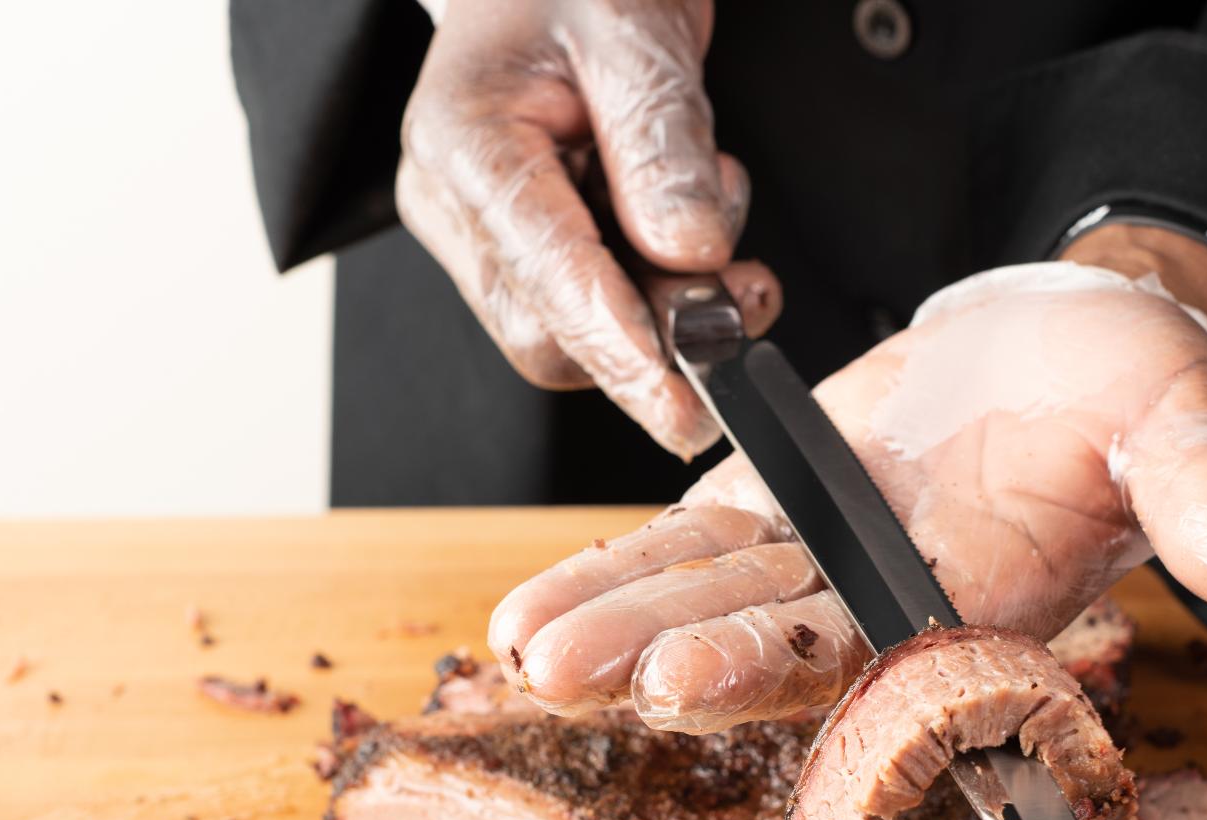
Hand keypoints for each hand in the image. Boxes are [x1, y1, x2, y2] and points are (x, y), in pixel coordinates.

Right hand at [397, 0, 778, 456]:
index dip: (617, 344)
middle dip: (658, 336)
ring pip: (581, 333)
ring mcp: (493, 231)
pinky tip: (699, 241)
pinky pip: (604, 306)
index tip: (678, 397)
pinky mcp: (537, 247)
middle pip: (552, 332)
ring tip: (728, 239)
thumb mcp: (634, 33)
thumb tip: (688, 252)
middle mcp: (460, 202)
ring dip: (672, 314)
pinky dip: (668, 293)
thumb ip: (661, 147)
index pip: (542, 275)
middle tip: (745, 296)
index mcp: (464, 142)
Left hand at [490, 233, 1206, 730]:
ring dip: (622, 622)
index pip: (890, 658)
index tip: (703, 679)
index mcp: (995, 609)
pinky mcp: (778, 512)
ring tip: (528, 650)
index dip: (799, 672)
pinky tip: (528, 608)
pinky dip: (617, 571)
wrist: (1068, 350)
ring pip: (717, 600)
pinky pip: (689, 547)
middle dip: (679, 656)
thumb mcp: (1190, 422)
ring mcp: (828, 563)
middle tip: (580, 673)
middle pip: (780, 642)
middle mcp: (898, 608)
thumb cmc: (1138, 390)